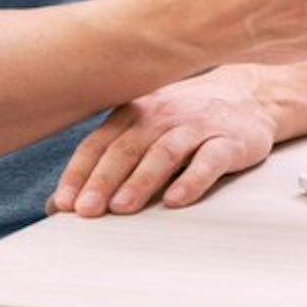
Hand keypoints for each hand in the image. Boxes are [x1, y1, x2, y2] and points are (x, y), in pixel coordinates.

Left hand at [49, 66, 277, 216]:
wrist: (250, 95)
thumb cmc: (185, 120)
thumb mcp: (143, 131)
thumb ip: (103, 162)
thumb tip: (56, 206)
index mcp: (135, 112)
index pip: (100, 142)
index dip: (79, 172)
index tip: (63, 204)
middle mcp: (163, 115)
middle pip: (127, 147)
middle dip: (103, 180)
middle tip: (85, 211)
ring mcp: (197, 126)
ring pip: (164, 152)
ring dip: (141, 180)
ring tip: (122, 208)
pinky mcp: (231, 141)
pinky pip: (210, 160)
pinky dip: (192, 180)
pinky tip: (176, 200)